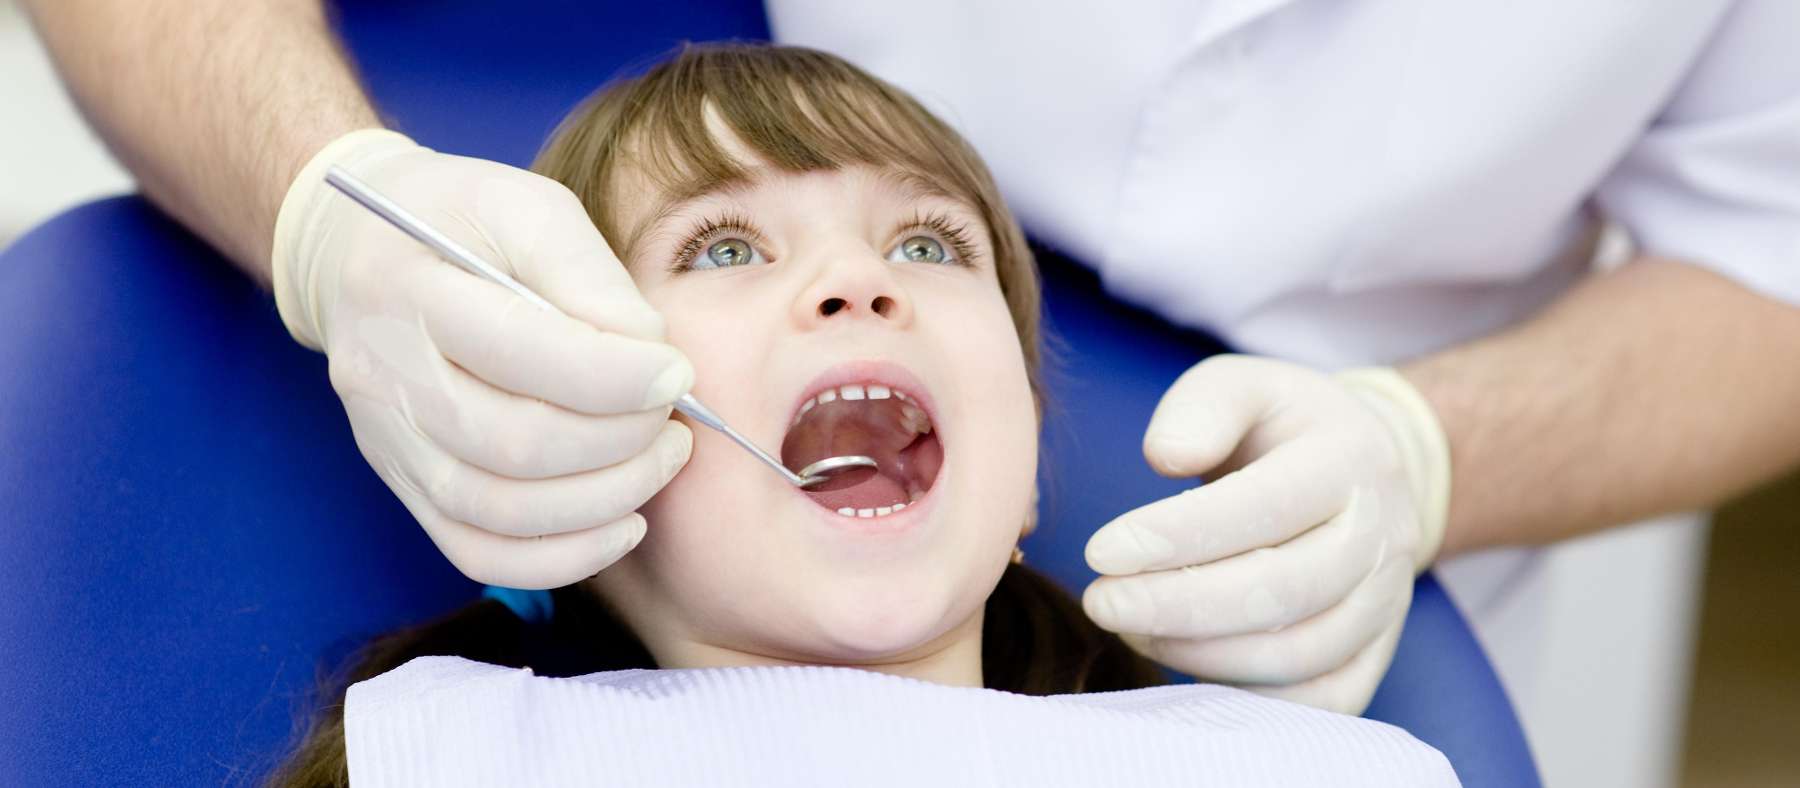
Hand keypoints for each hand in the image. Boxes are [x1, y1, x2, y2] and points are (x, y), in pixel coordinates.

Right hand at [271, 129, 693, 588]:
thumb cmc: (460, 221)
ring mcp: (389, 442)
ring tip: (658, 463)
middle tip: (672, 424)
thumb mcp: (527, 206)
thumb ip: (589, 274)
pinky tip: (621, 526)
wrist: (355, 253)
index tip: (677, 374)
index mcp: (413, 291)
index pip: (523, 354)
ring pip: (499, 511)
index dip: (616, 377)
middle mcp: (388, 377)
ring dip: (602, 502)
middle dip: (618, 444)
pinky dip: (559, 558)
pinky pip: (478, 553)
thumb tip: (651, 353)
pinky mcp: (403, 486)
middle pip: (513, 445)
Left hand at [1082, 355, 1450, 713]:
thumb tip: (1165, 456)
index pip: (1263, 507)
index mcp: (1347, 460)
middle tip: (1101, 603)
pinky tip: (1186, 670)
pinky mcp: (1376, 652)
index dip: (1178, 535)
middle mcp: (1379, 535)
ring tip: (1132, 630)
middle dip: (1178, 605)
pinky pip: (1322, 699)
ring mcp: (1385, 602)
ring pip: (1298, 654)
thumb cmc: (1281, 427)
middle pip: (1282, 591)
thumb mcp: (1242, 386)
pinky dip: (1252, 700)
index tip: (1100, 552)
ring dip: (1203, 654)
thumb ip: (1200, 409)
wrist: (1365, 470)